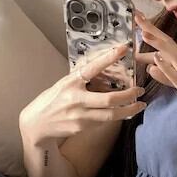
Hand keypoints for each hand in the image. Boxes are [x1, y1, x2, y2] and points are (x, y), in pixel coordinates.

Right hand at [19, 41, 145, 144]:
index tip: (124, 48)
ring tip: (140, 104)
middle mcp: (75, 99)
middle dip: (129, 95)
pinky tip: (125, 112)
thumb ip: (82, 79)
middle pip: (109, 99)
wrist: (36, 124)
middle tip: (140, 89)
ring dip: (129, 110)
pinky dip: (116, 116)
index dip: (109, 58)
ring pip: (111, 114)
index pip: (93, 68)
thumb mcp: (64, 84)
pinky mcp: (82, 128)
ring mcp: (79, 116)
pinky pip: (103, 121)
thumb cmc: (51, 100)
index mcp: (70, 82)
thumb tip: (103, 70)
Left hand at [134, 10, 176, 135]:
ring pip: (172, 56)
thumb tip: (151, 66)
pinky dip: (166, 67)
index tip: (139, 21)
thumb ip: (167, 76)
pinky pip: (176, 77)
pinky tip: (156, 60)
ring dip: (158, 43)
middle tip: (137, 17)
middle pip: (168, 44)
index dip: (153, 32)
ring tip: (143, 32)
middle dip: (152, 30)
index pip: (167, 45)